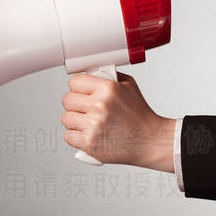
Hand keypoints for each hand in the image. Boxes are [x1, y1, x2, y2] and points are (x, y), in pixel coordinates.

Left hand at [61, 71, 175, 171]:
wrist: (150, 140)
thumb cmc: (140, 116)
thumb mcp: (129, 87)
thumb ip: (109, 77)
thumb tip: (90, 73)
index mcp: (108, 89)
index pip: (74, 82)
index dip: (77, 87)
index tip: (80, 91)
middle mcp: (99, 106)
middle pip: (67, 100)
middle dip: (75, 104)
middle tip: (84, 108)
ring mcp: (93, 125)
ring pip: (66, 118)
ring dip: (74, 121)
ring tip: (87, 122)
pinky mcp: (89, 143)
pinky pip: (68, 136)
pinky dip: (75, 136)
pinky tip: (87, 134)